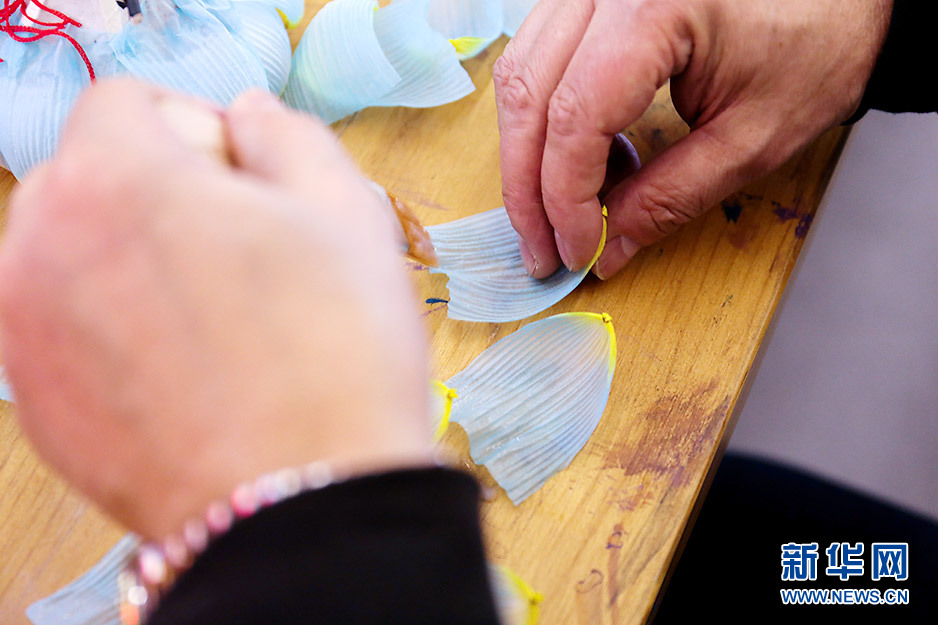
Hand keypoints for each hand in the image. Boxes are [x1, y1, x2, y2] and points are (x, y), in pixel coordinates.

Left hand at [0, 80, 433, 538]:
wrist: (308, 504)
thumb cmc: (337, 355)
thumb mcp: (346, 210)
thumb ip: (287, 133)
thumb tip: (249, 116)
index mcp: (114, 178)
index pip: (128, 101)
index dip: (198, 127)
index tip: (246, 180)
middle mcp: (40, 247)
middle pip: (89, 174)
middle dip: (157, 189)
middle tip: (239, 249)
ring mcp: (25, 332)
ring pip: (71, 252)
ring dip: (131, 255)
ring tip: (215, 314)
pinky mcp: (34, 403)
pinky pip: (65, 327)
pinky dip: (113, 326)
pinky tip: (187, 367)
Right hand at [494, 0, 890, 278]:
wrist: (842, 1)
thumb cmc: (813, 50)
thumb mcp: (748, 141)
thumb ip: (669, 199)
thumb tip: (606, 248)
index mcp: (656, 7)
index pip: (576, 115)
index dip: (564, 196)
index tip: (576, 249)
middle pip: (530, 93)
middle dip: (528, 186)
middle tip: (545, 248)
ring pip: (521, 73)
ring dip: (529, 154)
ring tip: (563, 208)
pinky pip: (539, 57)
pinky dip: (546, 118)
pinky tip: (582, 157)